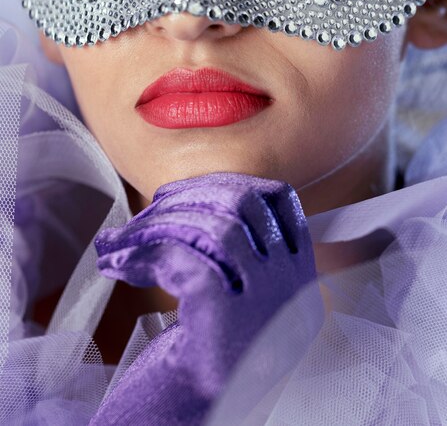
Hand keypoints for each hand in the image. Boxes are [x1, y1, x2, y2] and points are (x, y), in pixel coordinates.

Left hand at [90, 173, 321, 424]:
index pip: (282, 203)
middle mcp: (294, 294)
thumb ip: (234, 255)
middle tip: (146, 211)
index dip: (227, 184)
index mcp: (299, 284)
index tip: (181, 194)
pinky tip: (117, 265)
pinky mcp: (225, 323)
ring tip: (117, 242)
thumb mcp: (233, 303)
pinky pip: (182, 259)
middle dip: (186, 196)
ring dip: (154, 225)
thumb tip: (199, 192)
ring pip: (211, 228)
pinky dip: (141, 254)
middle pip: (243, 207)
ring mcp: (265, 308)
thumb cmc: (198, 364)